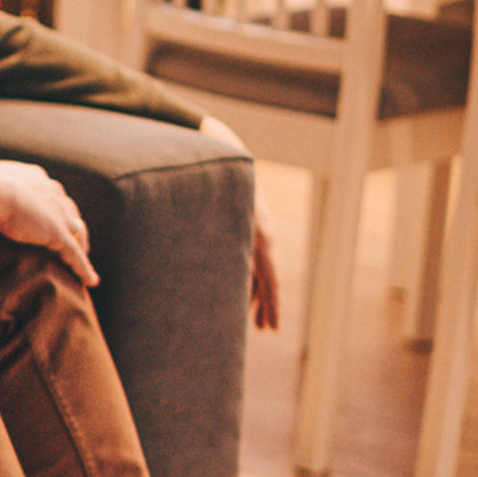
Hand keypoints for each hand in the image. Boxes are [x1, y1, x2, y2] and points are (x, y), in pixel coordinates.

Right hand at [0, 160, 98, 285]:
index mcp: (34, 177)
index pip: (51, 195)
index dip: (54, 209)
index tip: (51, 220)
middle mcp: (51, 191)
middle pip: (70, 212)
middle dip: (73, 228)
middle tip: (75, 243)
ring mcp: (57, 213)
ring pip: (77, 234)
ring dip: (82, 248)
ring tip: (83, 264)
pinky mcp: (57, 234)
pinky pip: (75, 255)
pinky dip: (84, 269)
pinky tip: (90, 281)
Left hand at [196, 115, 279, 330]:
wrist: (221, 146)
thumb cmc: (213, 175)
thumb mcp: (213, 204)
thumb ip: (209, 231)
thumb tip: (205, 257)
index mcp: (258, 234)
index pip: (270, 278)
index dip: (271, 305)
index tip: (272, 328)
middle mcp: (262, 234)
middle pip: (267, 278)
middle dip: (265, 305)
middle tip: (264, 330)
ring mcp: (256, 229)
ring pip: (260, 268)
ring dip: (258, 293)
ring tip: (255, 320)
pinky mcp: (247, 224)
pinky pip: (252, 256)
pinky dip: (249, 275)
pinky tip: (242, 292)